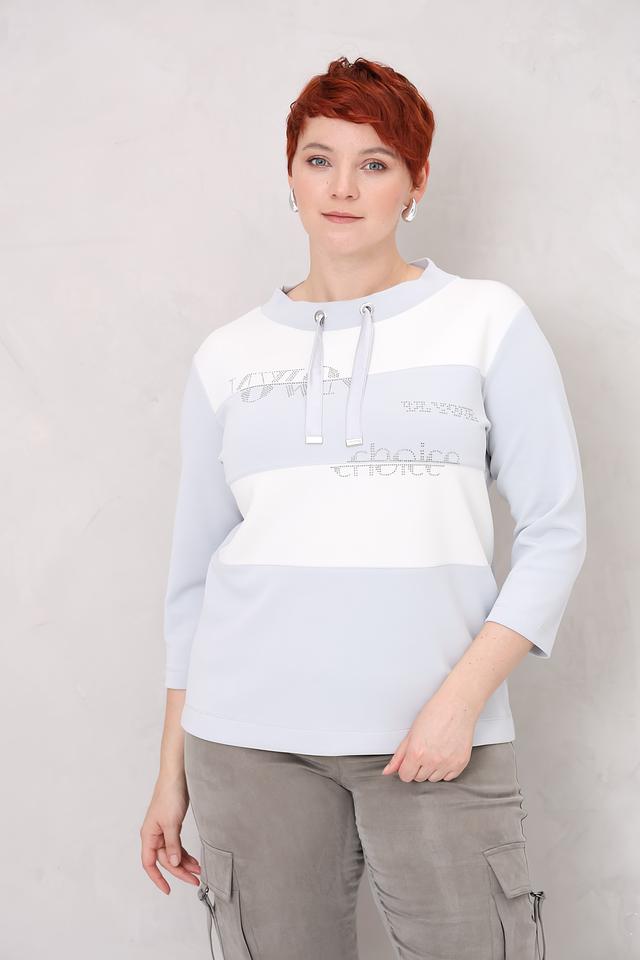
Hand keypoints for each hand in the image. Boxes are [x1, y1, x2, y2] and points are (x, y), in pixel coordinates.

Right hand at [140, 774, 201, 893]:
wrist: (177, 776)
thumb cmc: (170, 795)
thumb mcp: (172, 823)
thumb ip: (172, 845)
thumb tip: (173, 863)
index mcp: (148, 835)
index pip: (149, 864)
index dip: (157, 878)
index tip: (167, 890)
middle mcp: (154, 835)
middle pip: (165, 860)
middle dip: (179, 871)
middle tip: (194, 880)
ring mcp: (163, 831)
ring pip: (172, 854)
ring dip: (185, 863)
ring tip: (198, 871)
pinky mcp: (173, 826)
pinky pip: (177, 845)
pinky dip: (185, 853)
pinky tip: (194, 860)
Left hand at [381, 689, 479, 782]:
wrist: (457, 706)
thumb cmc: (435, 714)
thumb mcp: (411, 733)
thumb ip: (399, 755)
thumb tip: (388, 770)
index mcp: (417, 752)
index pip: (405, 776)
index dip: (405, 768)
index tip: (409, 762)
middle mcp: (432, 760)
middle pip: (419, 778)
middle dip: (418, 767)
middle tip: (424, 751)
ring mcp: (447, 763)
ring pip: (433, 779)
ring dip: (432, 769)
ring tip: (435, 751)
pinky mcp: (460, 763)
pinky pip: (449, 777)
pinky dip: (445, 770)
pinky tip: (444, 755)